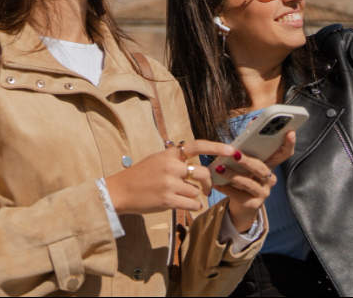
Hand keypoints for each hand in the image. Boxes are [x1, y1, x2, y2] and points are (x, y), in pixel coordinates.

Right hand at [106, 140, 221, 214]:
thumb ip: (176, 160)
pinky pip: (192, 204)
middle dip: (208, 182)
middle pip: (203, 173)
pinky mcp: (167, 200)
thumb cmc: (140, 176)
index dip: (216, 147)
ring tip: (182, 197)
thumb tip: (199, 167)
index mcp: (169, 154)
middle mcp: (171, 166)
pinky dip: (192, 206)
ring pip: (196, 191)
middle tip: (206, 188)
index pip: (197, 146)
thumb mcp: (157, 160)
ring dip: (194, 196)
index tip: (232, 150)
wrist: (120, 191)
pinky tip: (185, 205)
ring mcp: (169, 184)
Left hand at [214, 130, 295, 230]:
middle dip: (247, 161)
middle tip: (235, 154)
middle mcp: (270, 180)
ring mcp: (263, 193)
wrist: (240, 207)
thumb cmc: (241, 178)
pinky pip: (238, 195)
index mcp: (270, 166)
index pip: (285, 153)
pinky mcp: (253, 204)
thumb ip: (247, 146)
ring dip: (232, 175)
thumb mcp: (245, 163)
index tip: (290, 132)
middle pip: (261, 168)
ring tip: (219, 169)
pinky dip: (225, 188)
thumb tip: (251, 123)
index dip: (289, 143)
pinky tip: (216, 183)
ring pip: (248, 183)